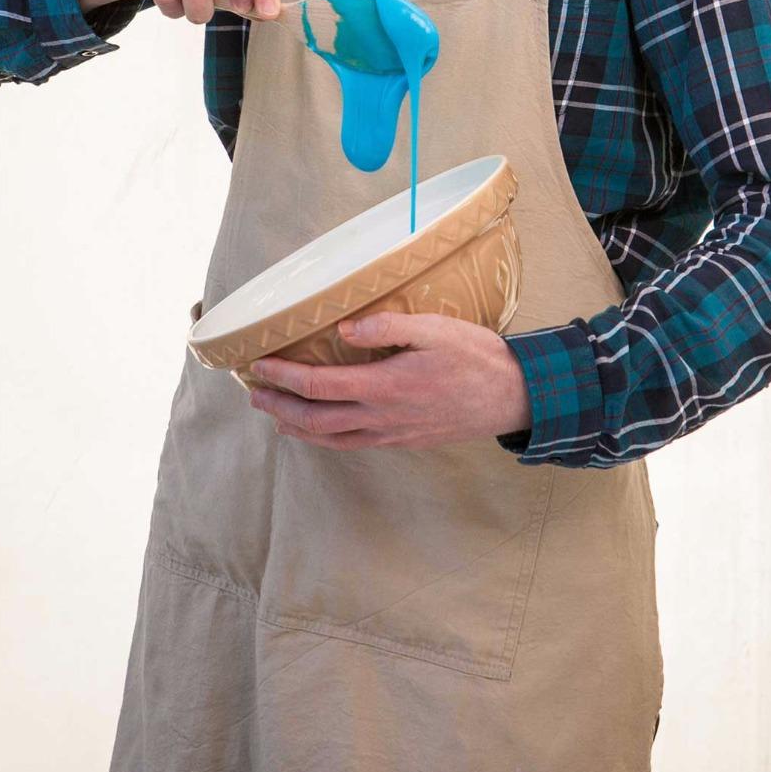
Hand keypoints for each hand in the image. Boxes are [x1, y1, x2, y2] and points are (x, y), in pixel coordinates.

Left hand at [246, 312, 531, 449]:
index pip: (318, 385)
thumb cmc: (476, 357)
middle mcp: (382, 417)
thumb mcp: (434, 328)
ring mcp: (393, 433)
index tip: (258, 365)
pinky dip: (327, 439)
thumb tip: (343, 327)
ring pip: (333, 440)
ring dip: (297, 428)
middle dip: (279, 408)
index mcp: (384, 387)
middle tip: (252, 396)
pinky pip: (355, 445)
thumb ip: (386, 326)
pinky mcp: (405, 440)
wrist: (517, 397)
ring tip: (273, 416)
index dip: (283, 377)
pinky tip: (319, 431)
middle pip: (315, 421)